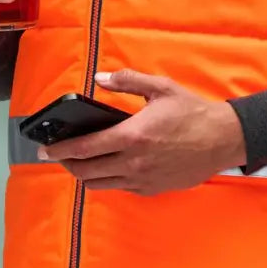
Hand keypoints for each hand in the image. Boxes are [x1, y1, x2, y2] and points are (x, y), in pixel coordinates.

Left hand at [38, 69, 247, 195]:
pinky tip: (109, 166)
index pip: (86, 148)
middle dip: (67, 164)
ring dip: (84, 174)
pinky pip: (120, 188)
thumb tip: (100, 77)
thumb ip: (127, 81)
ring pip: (100, 185)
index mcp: (132, 136)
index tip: (44, 150)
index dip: (60, 150)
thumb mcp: (160, 88)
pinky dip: (107, 179)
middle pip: (86, 172)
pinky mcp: (151, 189)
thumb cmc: (191, 111)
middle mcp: (133, 162)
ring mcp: (142, 180)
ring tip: (78, 162)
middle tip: (58, 155)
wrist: (222, 140)